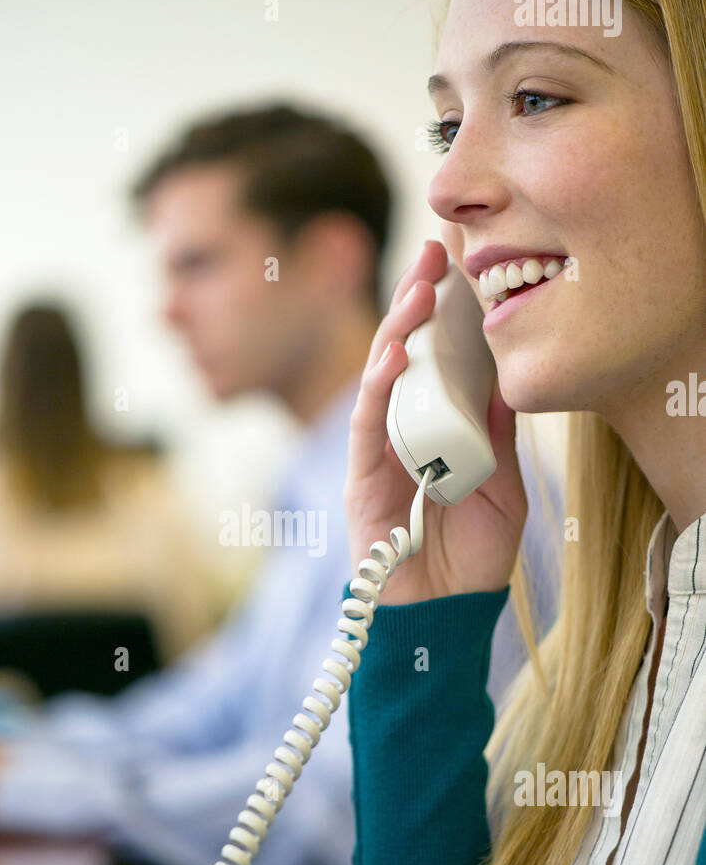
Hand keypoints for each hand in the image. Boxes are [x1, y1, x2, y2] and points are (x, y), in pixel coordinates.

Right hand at [343, 239, 526, 604]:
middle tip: (437, 249)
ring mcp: (379, 452)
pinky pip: (366, 424)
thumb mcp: (503, 482)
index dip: (450, 308)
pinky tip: (392, 352)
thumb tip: (503, 373)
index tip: (465, 255)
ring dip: (398, 329)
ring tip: (419, 286)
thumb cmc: (473, 556)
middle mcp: (406, 430)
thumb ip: (497, 431)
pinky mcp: (360, 479)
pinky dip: (376, 387)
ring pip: (383, 377)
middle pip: (409, 353)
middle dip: (420, 298)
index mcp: (442, 426)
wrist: (447, 615)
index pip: (442, 355)